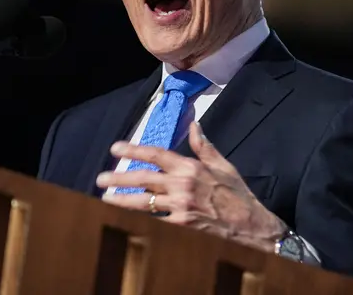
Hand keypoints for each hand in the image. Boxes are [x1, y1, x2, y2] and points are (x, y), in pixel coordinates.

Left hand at [96, 121, 285, 252]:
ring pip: (144, 202)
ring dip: (122, 200)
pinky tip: (125, 217)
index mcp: (191, 167)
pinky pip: (155, 221)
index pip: (156, 154)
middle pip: (143, 178)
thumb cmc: (237, 195)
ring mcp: (180, 207)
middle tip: (101, 178)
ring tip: (105, 198)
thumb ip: (204, 146)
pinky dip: (139, 219)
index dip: (134, 150)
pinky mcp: (181, 226)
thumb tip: (194, 125)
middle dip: (119, 177)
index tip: (116, 148)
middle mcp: (183, 185)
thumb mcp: (224, 165)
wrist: (251, 227)